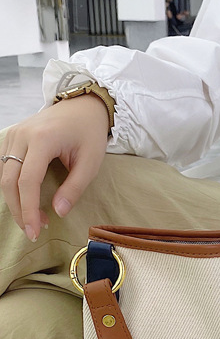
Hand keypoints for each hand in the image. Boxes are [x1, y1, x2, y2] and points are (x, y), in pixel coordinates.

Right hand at [0, 94, 108, 240]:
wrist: (82, 107)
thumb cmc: (89, 134)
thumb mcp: (91, 163)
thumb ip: (74, 188)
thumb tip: (58, 212)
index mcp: (42, 139)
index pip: (27, 181)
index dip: (28, 209)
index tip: (35, 231)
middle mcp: (21, 136)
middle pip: (8, 181)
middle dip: (19, 210)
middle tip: (33, 231)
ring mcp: (12, 134)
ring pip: (3, 175)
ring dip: (15, 200)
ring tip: (35, 218)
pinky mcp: (11, 137)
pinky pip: (4, 166)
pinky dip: (12, 187)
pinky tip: (27, 201)